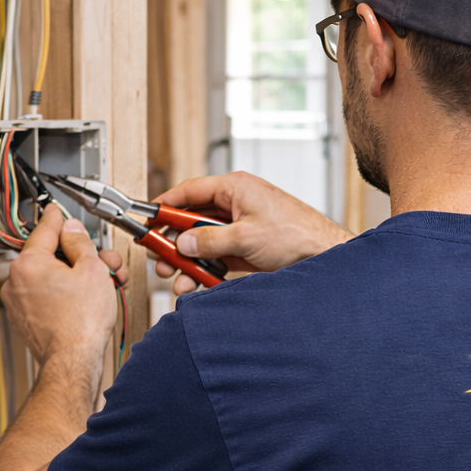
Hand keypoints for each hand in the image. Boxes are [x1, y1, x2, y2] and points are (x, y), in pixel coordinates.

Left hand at [0, 203, 128, 365]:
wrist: (73, 361)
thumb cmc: (81, 322)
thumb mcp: (92, 269)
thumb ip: (80, 242)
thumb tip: (72, 231)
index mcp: (28, 263)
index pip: (45, 229)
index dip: (58, 217)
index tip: (58, 211)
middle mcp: (16, 280)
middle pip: (51, 255)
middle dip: (79, 256)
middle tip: (102, 261)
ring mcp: (19, 302)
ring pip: (50, 276)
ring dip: (75, 276)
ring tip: (102, 285)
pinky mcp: (26, 319)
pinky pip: (45, 296)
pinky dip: (64, 294)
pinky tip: (86, 300)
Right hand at [153, 171, 348, 293]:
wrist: (323, 256)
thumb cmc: (296, 235)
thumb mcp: (246, 237)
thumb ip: (209, 241)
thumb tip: (182, 244)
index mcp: (235, 189)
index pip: (189, 191)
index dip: (165, 205)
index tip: (147, 220)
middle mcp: (235, 205)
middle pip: (192, 220)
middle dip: (173, 240)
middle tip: (158, 256)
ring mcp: (239, 228)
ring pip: (202, 242)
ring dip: (187, 260)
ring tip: (177, 277)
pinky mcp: (245, 249)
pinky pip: (216, 257)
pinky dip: (205, 269)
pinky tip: (197, 282)